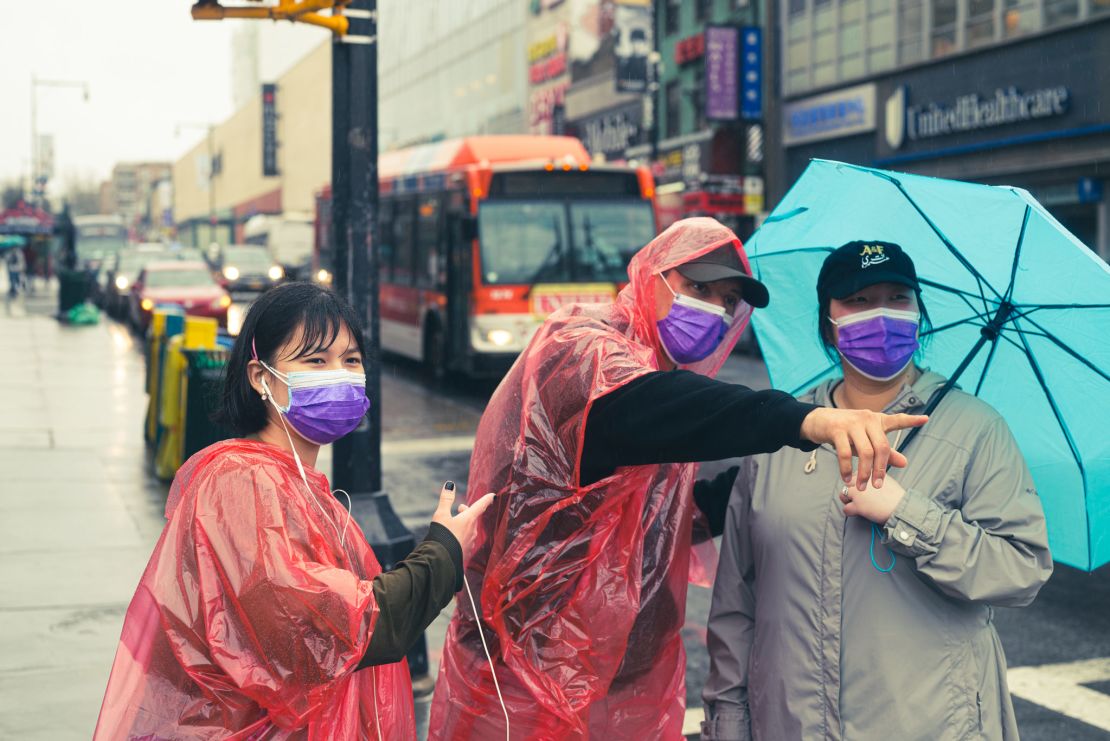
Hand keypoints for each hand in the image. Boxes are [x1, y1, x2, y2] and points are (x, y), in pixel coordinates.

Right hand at [431, 482, 494, 562]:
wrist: (440, 561)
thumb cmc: (441, 536)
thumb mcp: (440, 515)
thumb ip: (446, 499)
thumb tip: (450, 484)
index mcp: (468, 519)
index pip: (480, 505)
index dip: (486, 499)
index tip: (493, 495)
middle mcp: (472, 531)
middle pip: (473, 517)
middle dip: (467, 512)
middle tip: (459, 509)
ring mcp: (471, 542)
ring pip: (470, 529)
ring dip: (464, 525)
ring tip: (453, 525)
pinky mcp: (466, 552)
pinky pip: (466, 540)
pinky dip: (461, 536)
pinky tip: (452, 540)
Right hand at [799, 407, 926, 489]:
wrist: (818, 421)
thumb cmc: (846, 432)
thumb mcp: (866, 440)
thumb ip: (885, 451)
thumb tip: (905, 463)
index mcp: (877, 420)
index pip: (897, 420)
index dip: (911, 420)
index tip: (926, 419)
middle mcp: (867, 419)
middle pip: (881, 447)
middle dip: (881, 469)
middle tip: (878, 486)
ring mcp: (852, 423)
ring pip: (864, 452)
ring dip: (864, 473)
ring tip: (862, 487)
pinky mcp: (837, 429)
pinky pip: (845, 453)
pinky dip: (846, 469)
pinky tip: (846, 479)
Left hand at [839, 475, 906, 523]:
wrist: (902, 508)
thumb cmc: (896, 496)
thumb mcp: (887, 479)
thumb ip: (875, 476)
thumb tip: (866, 479)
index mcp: (868, 471)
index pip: (854, 475)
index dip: (857, 484)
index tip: (865, 490)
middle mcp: (861, 479)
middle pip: (846, 483)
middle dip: (850, 491)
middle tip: (861, 499)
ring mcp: (858, 492)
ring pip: (842, 495)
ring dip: (848, 501)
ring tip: (860, 506)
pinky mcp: (857, 505)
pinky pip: (846, 509)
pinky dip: (851, 512)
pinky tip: (860, 513)